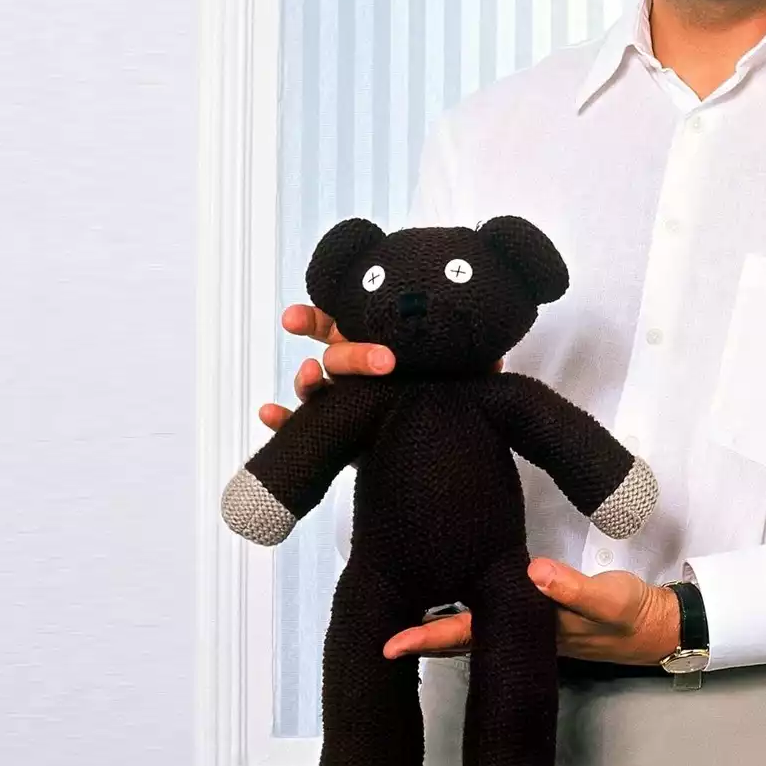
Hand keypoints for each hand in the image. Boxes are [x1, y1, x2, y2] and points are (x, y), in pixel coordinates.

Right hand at [257, 304, 504, 431]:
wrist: (437, 448)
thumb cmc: (443, 397)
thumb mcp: (460, 379)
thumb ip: (472, 368)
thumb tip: (495, 357)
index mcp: (376, 346)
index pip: (342, 323)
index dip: (317, 316)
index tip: (295, 319)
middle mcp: (356, 371)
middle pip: (339, 356)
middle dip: (348, 355)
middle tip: (372, 362)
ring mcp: (345, 404)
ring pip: (316, 390)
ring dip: (307, 384)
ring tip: (310, 382)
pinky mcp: (342, 439)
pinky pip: (306, 430)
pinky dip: (285, 423)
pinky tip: (270, 416)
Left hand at [381, 558, 681, 664]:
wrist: (660, 625)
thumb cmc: (631, 614)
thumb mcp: (609, 600)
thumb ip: (574, 588)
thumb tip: (535, 575)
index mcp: (528, 631)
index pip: (467, 634)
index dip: (427, 637)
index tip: (390, 643)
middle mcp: (520, 632)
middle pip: (458, 635)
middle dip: (418, 636)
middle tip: (378, 633)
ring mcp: (526, 624)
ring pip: (470, 627)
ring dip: (436, 623)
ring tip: (399, 613)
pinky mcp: (538, 609)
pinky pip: (490, 612)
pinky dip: (464, 606)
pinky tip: (449, 594)